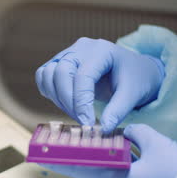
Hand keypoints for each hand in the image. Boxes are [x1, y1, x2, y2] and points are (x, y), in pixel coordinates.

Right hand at [35, 38, 164, 132]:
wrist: (130, 70)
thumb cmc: (134, 78)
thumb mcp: (132, 94)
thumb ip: (118, 110)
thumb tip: (104, 129)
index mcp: (101, 50)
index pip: (83, 77)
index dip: (82, 103)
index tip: (88, 124)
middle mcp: (81, 48)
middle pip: (60, 73)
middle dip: (68, 101)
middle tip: (81, 121)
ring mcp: (67, 54)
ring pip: (47, 74)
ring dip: (57, 99)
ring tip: (75, 113)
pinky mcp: (58, 63)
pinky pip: (43, 77)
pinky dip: (49, 93)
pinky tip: (66, 104)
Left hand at [41, 124, 176, 177]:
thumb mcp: (155, 143)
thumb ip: (133, 132)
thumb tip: (123, 132)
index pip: (80, 168)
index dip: (59, 160)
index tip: (40, 155)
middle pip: (88, 172)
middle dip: (73, 158)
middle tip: (57, 146)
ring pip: (101, 176)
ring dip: (91, 161)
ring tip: (77, 147)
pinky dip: (107, 167)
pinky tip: (106, 155)